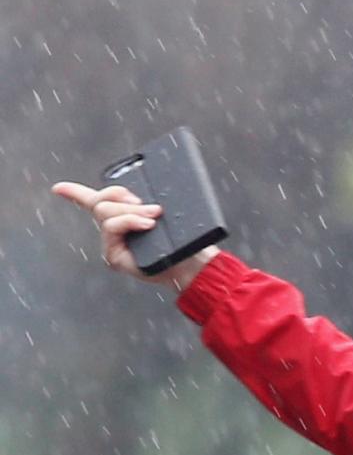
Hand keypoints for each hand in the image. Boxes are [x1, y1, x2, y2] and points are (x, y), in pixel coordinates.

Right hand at [51, 179, 219, 294]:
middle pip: (102, 201)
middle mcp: (113, 230)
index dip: (74, 193)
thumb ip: (148, 202)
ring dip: (131, 211)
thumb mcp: (165, 214)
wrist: (193, 265)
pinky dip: (129, 221)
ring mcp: (111, 243)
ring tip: (153, 218)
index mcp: (122, 216)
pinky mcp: (113, 256)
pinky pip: (112, 228)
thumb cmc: (183, 241)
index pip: (93, 202)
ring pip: (106, 212)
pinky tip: (146, 225)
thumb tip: (142, 196)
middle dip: (125, 198)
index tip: (58, 188)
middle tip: (153, 208)